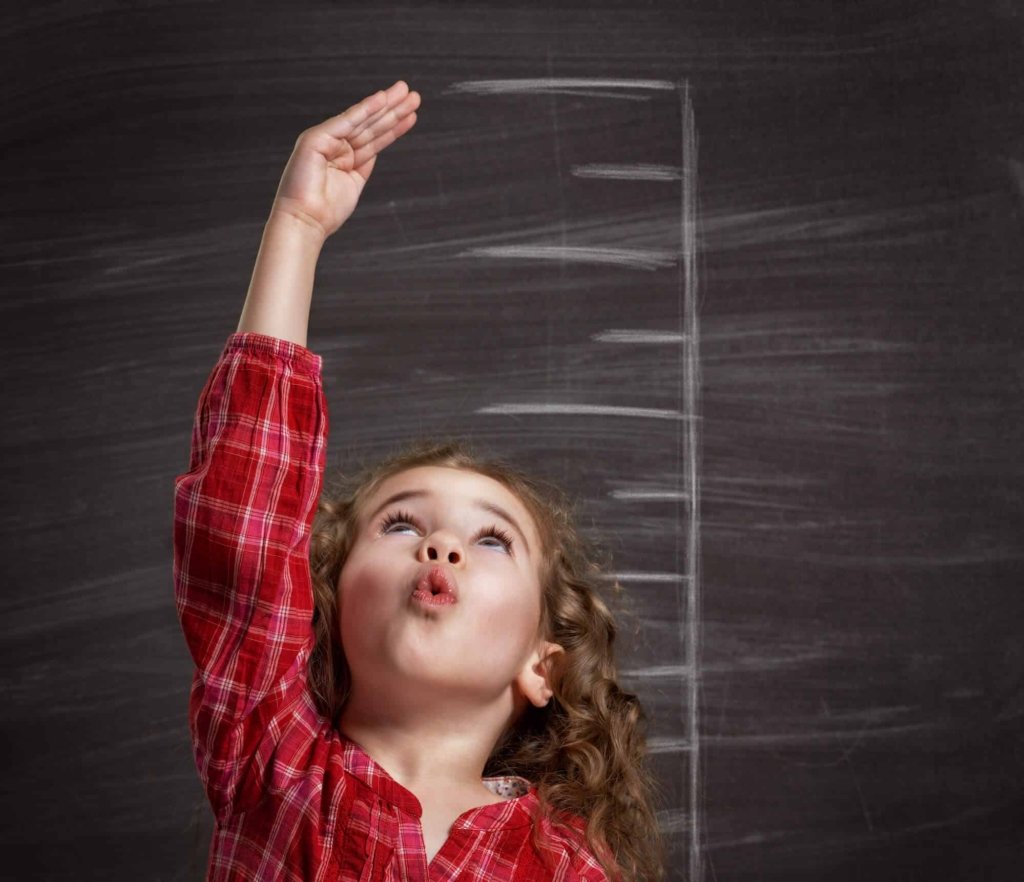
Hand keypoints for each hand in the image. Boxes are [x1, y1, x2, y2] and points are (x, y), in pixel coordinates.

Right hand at [269, 80, 419, 240]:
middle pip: (370, 125)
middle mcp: (334, 144)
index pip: (373, 138)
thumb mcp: (353, 183)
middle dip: (393, 110)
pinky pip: (347, 121)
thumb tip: (376, 149)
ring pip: (362, 121)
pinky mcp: (316, 138)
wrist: (305, 221)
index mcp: (343, 156)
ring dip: (386, 106)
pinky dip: (365, 109)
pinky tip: (383, 99)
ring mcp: (325, 139)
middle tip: (415, 96)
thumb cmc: (326, 211)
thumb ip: (363, 163)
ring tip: (406, 92)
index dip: (393, 126)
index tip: (412, 115)